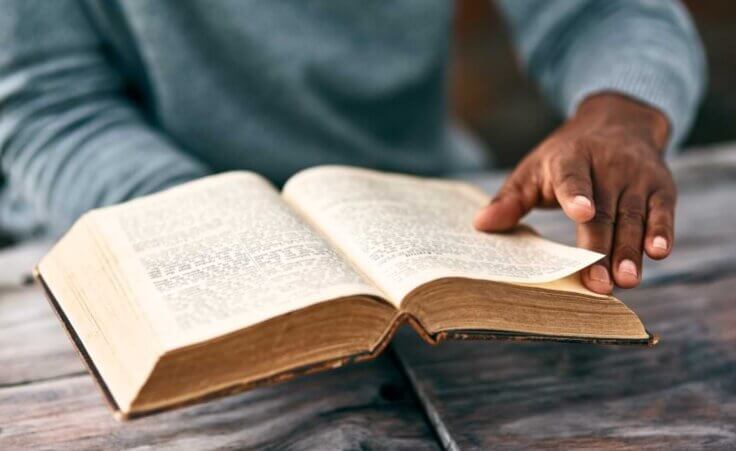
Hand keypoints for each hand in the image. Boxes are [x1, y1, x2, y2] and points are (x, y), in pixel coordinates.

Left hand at [474, 93, 674, 293]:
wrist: (619, 122)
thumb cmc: (565, 157)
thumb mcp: (533, 170)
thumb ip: (510, 200)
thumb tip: (480, 225)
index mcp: (570, 159)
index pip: (571, 178)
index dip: (576, 195)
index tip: (581, 213)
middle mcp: (607, 165)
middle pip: (604, 212)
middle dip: (601, 249)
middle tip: (598, 284)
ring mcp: (636, 176)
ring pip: (632, 218)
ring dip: (630, 251)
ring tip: (626, 280)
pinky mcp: (661, 187)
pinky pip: (662, 212)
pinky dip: (662, 232)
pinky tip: (659, 253)